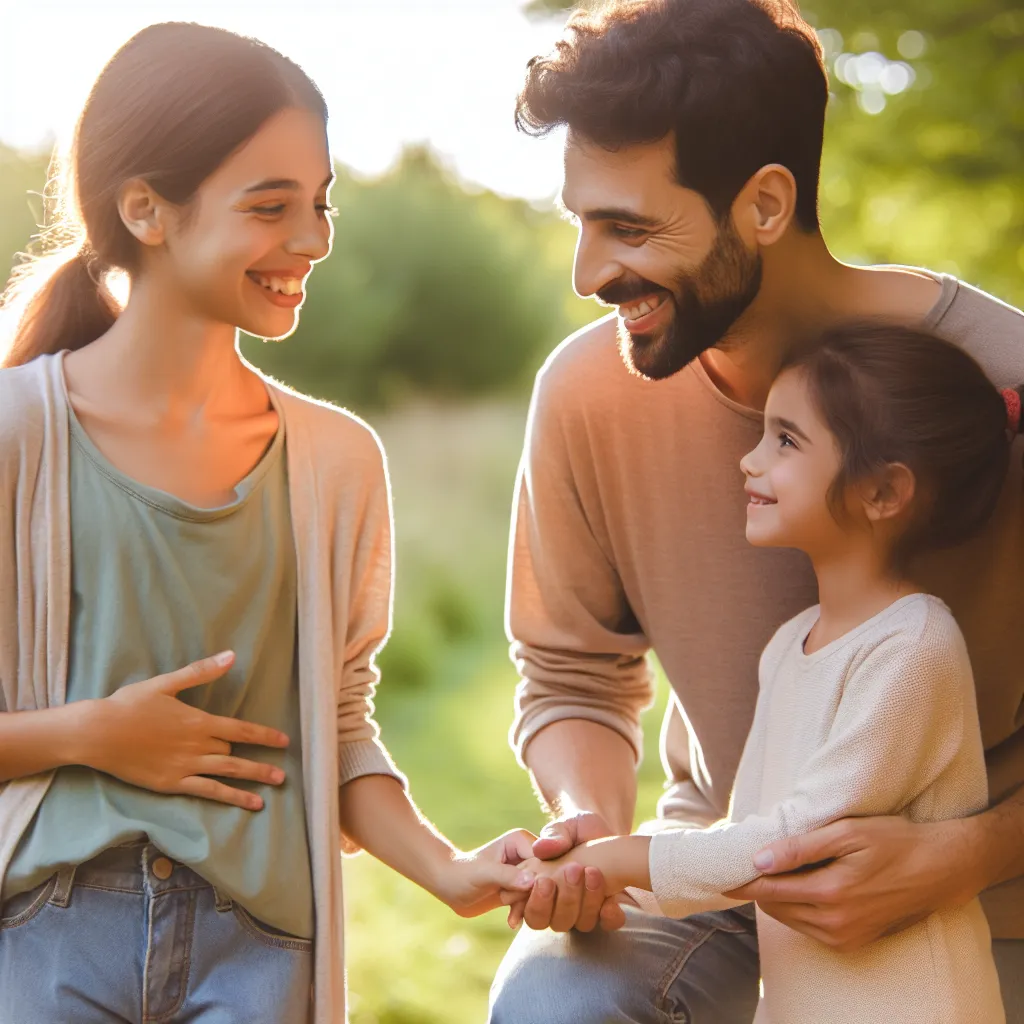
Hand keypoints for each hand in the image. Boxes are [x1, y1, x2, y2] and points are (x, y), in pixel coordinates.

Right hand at [80, 652, 290, 810]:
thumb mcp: (166, 684)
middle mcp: (197, 745)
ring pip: (229, 772)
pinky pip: (209, 791)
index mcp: (198, 721)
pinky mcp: (172, 784)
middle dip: (257, 758)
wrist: (97, 733)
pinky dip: (233, 797)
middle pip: (233, 750)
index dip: (264, 735)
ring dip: (255, 778)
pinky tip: (251, 803)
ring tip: (276, 784)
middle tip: (282, 769)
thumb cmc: (129, 705)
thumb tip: (232, 656)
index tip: (284, 741)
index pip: (241, 729)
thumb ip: (201, 672)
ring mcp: (186, 766)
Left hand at [436, 829, 537, 918]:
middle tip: (506, 900)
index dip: (537, 881)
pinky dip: (524, 913)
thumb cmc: (462, 874)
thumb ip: (508, 876)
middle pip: (546, 879)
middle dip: (530, 896)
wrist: (449, 887)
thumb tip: (533, 882)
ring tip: (510, 915)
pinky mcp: (520, 888)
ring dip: (527, 907)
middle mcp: (527, 853)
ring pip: (542, 894)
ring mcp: (526, 871)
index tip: (516, 892)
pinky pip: (533, 902)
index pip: (545, 861)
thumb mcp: (484, 874)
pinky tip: (511, 922)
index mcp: (522, 840)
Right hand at [509, 811, 626, 932]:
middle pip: (549, 922)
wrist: (607, 835)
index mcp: (537, 887)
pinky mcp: (605, 912)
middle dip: (561, 900)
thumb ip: (553, 836)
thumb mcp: (565, 827)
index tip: (545, 880)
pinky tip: (612, 899)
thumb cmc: (578, 830)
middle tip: (572, 870)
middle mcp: (556, 906)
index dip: (532, 903)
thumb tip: (540, 849)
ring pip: (578, 924)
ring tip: (592, 871)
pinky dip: (608, 915)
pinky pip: (606, 924)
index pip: (526, 910)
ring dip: (585, 902)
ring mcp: (581, 912)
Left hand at [725, 816, 979, 952]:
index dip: (740, 879)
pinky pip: (810, 927)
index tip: (722, 866)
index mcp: (830, 894)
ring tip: (774, 867)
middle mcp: (834, 923)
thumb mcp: (846, 832)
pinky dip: (797, 907)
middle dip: (757, 885)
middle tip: (748, 859)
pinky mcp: (853, 942)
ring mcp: (845, 937)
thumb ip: (800, 847)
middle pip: (774, 906)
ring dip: (776, 896)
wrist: (940, 868)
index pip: (767, 891)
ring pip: (789, 919)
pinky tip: (802, 883)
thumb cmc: (894, 841)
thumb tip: (759, 859)